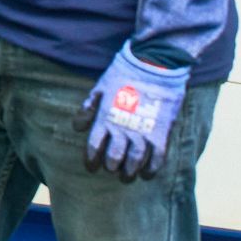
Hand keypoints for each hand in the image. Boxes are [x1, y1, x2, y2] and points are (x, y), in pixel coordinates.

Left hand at [82, 45, 188, 181]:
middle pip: (114, 158)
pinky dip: (151, 169)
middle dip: (111, 166)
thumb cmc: (124, 73)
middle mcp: (122, 128)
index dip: (91, 160)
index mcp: (105, 118)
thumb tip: (78, 127)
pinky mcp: (161, 133)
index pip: (94, 146)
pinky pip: (157, 158)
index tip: (91, 166)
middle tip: (111, 168)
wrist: (155, 64)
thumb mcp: (100, 87)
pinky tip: (146, 174)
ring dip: (129, 172)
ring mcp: (143, 132)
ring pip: (134, 161)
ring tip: (127, 176)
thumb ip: (88, 108)